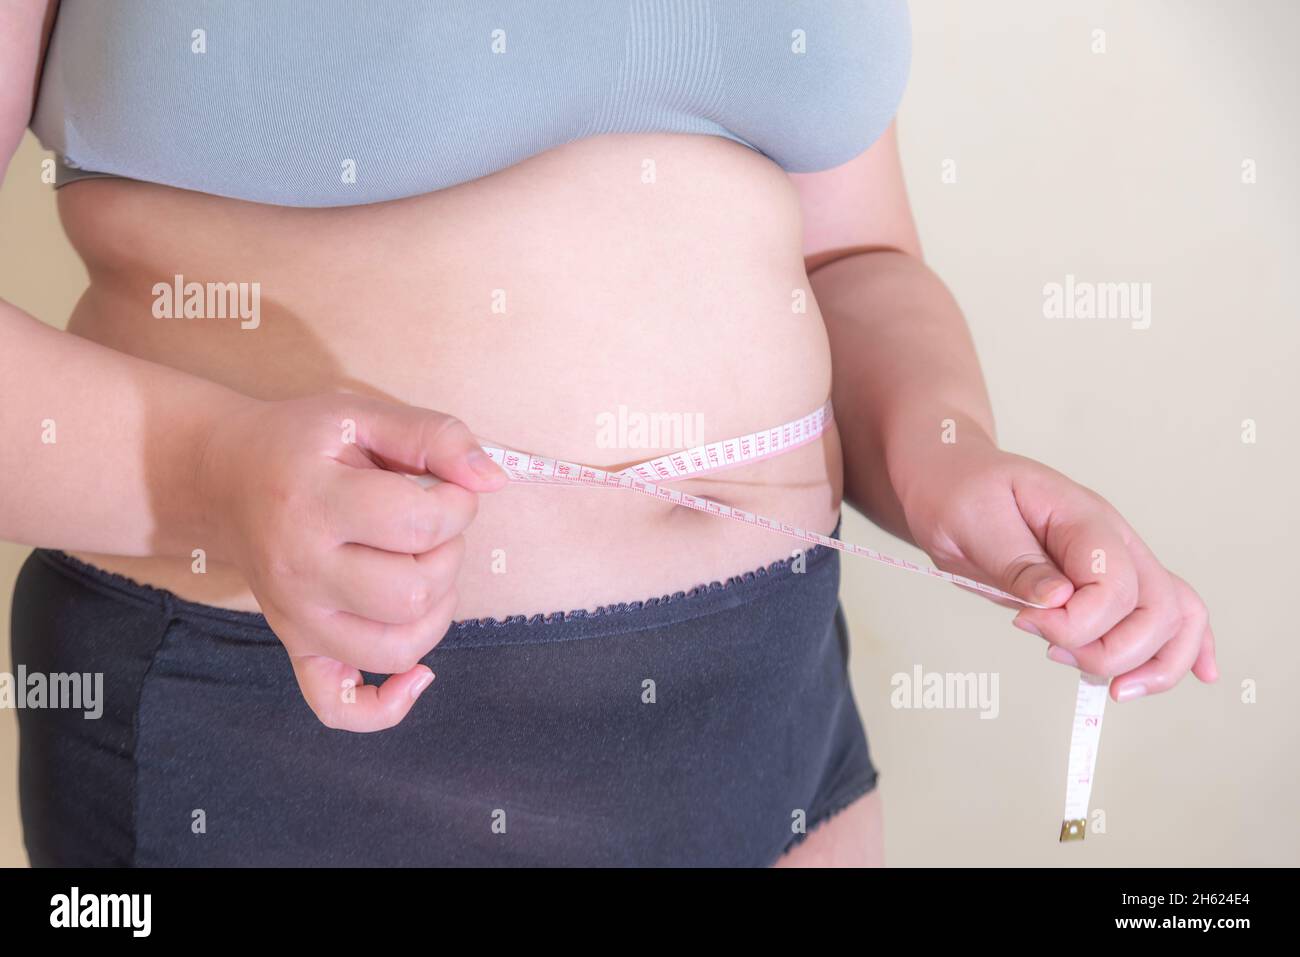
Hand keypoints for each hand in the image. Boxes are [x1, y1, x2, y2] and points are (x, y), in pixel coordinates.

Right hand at [197, 393, 507, 730]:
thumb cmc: (301, 444)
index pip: (419, 524)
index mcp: (313, 503)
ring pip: (397, 648)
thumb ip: (436, 436)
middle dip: (448, 554)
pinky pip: (339, 705)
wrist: (223, 475)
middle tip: (430, 525)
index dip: (458, 503)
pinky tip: (419, 675)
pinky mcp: (296, 646)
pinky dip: (388, 704)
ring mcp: (295, 618)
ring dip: (436, 610)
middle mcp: (299, 571)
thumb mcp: (363, 414)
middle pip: (413, 593)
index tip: (446, 488)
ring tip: (421, 567)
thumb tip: (493, 479)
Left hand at [894, 434, 1217, 702]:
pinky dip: (1184, 647)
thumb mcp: (971, 519)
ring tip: (1104, 685)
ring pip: (1175, 617)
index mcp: (1083, 517)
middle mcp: (1113, 540)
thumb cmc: (957, 492)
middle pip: (1159, 608)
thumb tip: (1057, 600)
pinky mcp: (1108, 587)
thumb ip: (1016, 561)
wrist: (950, 481)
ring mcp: (1117, 563)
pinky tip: (1198, 674)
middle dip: (1113, 651)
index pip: (1117, 583)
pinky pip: (1168, 612)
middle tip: (1053, 652)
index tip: (1024, 622)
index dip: (1079, 621)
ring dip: (1149, 664)